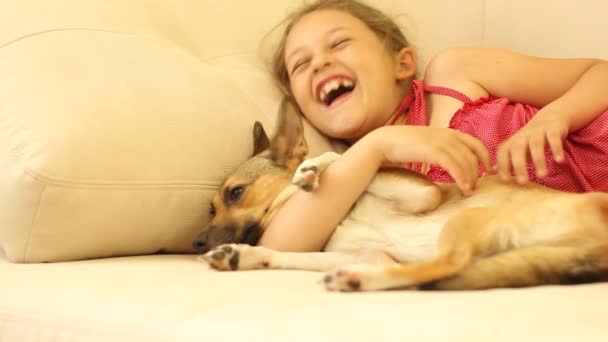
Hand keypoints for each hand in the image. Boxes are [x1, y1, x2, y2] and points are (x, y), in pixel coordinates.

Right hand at [367, 126, 491, 195]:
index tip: (487, 172)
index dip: (485, 158)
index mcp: (449, 132)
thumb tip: (448, 164)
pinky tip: (463, 188)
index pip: (476, 144)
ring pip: (466, 162)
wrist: (384, 142)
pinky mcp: (434, 151)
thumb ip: (440, 150)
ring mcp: (442, 142)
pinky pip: (455, 166)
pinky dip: (461, 178)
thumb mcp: (427, 144)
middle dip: (477, 173)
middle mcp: (448, 135)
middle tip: (474, 188)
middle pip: (473, 155)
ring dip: (470, 179)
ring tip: (468, 192)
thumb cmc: (402, 146)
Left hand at [496, 111, 568, 182]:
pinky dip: (556, 149)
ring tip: (542, 175)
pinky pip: (553, 138)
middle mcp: (523, 136)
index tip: (506, 180)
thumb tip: (492, 172)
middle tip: (522, 182)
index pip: (503, 153)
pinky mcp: (553, 128)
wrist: (551, 117)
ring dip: (538, 160)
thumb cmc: (531, 138)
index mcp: (513, 141)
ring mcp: (538, 131)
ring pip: (536, 144)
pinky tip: (559, 161)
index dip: (502, 165)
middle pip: (517, 149)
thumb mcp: (518, 148)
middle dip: (519, 165)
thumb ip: (506, 160)